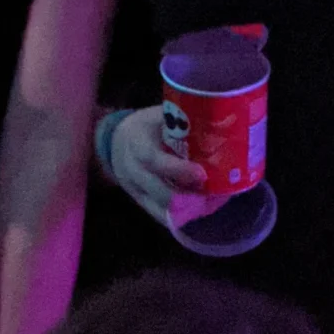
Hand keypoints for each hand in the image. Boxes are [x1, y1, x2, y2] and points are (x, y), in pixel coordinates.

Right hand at [108, 106, 208, 227]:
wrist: (115, 141)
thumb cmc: (146, 126)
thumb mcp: (159, 117)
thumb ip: (181, 123)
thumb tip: (217, 126)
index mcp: (137, 145)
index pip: (155, 161)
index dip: (179, 170)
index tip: (203, 174)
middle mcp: (133, 171)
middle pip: (160, 193)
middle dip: (190, 197)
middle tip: (218, 193)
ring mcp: (134, 190)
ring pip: (161, 210)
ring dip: (189, 209)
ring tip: (214, 201)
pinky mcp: (139, 202)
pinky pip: (160, 216)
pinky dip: (181, 215)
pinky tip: (201, 208)